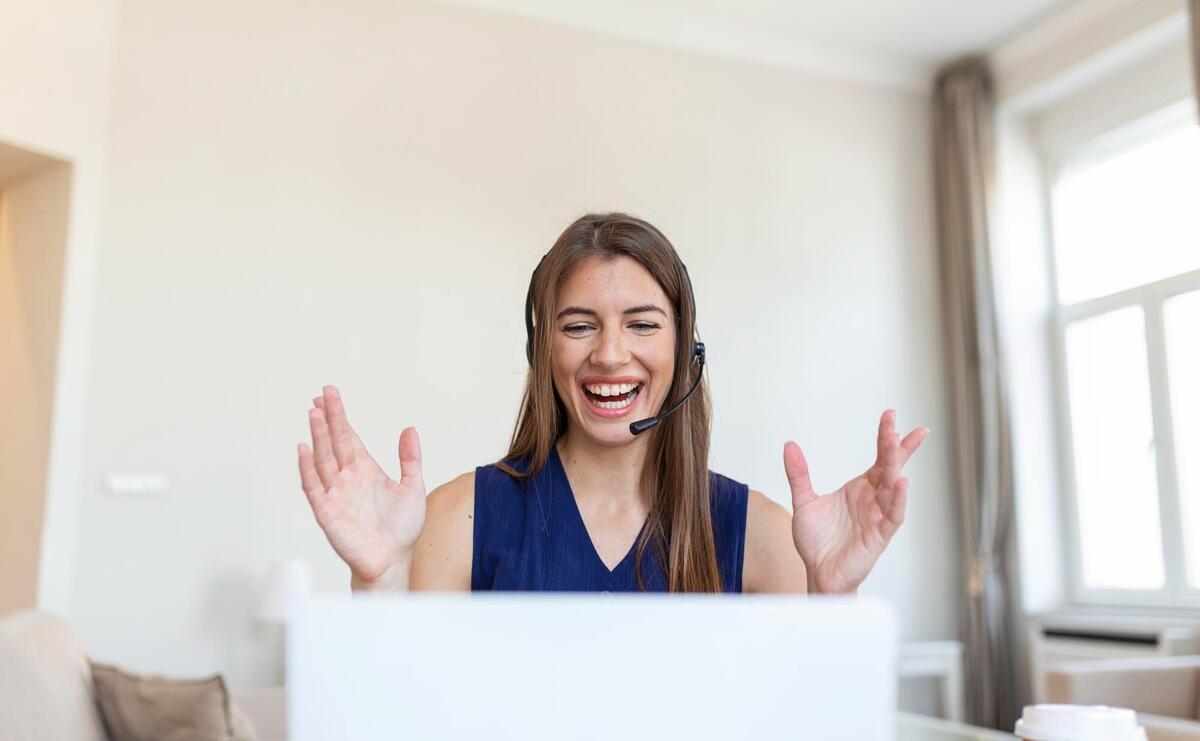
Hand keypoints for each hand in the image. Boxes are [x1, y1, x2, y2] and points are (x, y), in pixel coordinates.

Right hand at [297, 386, 425, 586]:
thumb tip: (409, 428)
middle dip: (328, 419)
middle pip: (334, 442)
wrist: (393, 561)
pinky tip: (304, 450)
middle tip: (321, 394)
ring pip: (323, 460)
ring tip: (313, 413)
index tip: (330, 395)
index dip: (339, 417)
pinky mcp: (327, 512)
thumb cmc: (402, 529)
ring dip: (317, 437)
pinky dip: (307, 469)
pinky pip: (314, 488)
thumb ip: (410, 459)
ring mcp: (335, 494)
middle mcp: (347, 478)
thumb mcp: (412, 488)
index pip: (349, 437)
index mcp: (365, 470)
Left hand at [785, 410, 927, 593]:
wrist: (818, 574)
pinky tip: (903, 482)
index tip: (891, 416)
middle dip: (897, 446)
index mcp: (860, 488)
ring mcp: (879, 516)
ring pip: (893, 487)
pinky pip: (894, 515)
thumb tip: (789, 445)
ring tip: (899, 444)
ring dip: (897, 466)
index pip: (879, 458)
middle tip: (902, 425)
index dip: (886, 438)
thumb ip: (799, 474)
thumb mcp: (804, 501)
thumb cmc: (817, 542)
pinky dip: (899, 499)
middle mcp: (873, 499)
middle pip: (891, 467)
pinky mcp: (880, 535)